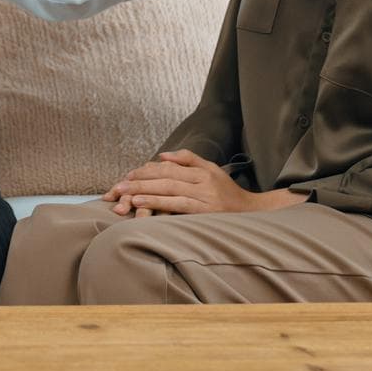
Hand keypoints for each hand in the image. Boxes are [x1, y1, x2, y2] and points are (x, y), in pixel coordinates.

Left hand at [100, 150, 304, 215]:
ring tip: (124, 195)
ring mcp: (203, 197)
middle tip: (118, 186)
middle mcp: (202, 181)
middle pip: (164, 177)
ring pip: (168, 190)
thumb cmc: (229, 194)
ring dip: (143, 192)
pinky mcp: (204, 212)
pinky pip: (176, 206)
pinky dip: (157, 204)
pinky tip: (142, 205)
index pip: (168, 168)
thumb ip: (188, 159)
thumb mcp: (212, 170)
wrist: (253, 215)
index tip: (128, 176)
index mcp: (201, 171)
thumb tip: (161, 155)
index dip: (146, 171)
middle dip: (139, 181)